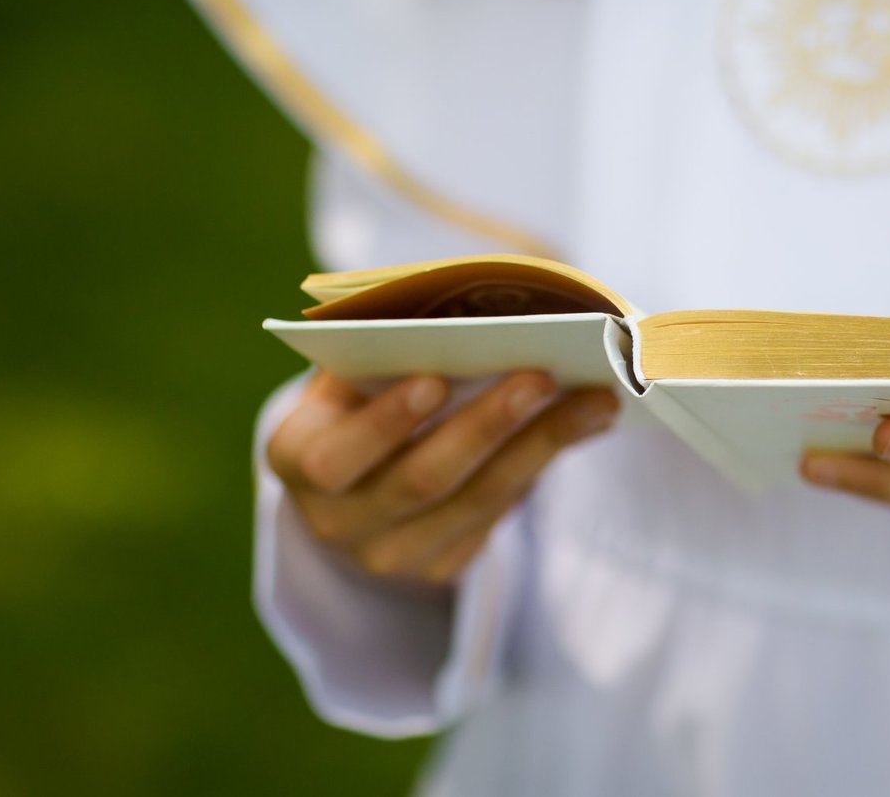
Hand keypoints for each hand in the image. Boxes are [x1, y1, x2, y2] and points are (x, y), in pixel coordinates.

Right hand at [267, 370, 618, 588]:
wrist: (352, 484)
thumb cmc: (357, 400)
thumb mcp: (350, 373)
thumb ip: (388, 350)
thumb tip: (481, 321)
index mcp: (296, 459)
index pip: (335, 457)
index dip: (385, 423)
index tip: (436, 379)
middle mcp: (336, 521)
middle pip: (422, 480)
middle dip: (487, 425)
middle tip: (542, 375)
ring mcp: (390, 555)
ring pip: (476, 502)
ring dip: (541, 445)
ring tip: (594, 399)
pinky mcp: (441, 567)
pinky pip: (499, 516)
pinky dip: (544, 464)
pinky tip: (585, 423)